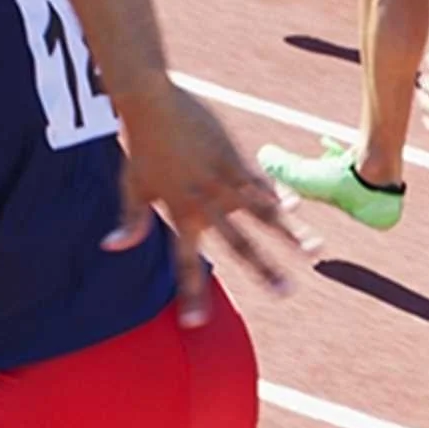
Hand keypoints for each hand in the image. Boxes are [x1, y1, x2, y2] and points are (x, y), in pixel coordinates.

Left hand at [104, 82, 321, 326]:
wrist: (152, 104)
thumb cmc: (140, 145)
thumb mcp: (131, 186)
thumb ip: (130, 221)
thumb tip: (113, 247)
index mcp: (179, 214)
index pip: (185, 264)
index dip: (190, 295)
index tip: (195, 323)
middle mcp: (205, 203)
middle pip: (239, 244)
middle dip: (265, 270)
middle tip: (285, 292)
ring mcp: (223, 181)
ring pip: (262, 213)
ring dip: (290, 234)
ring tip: (315, 251)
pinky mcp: (234, 158)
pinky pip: (261, 182)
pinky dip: (279, 195)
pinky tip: (297, 209)